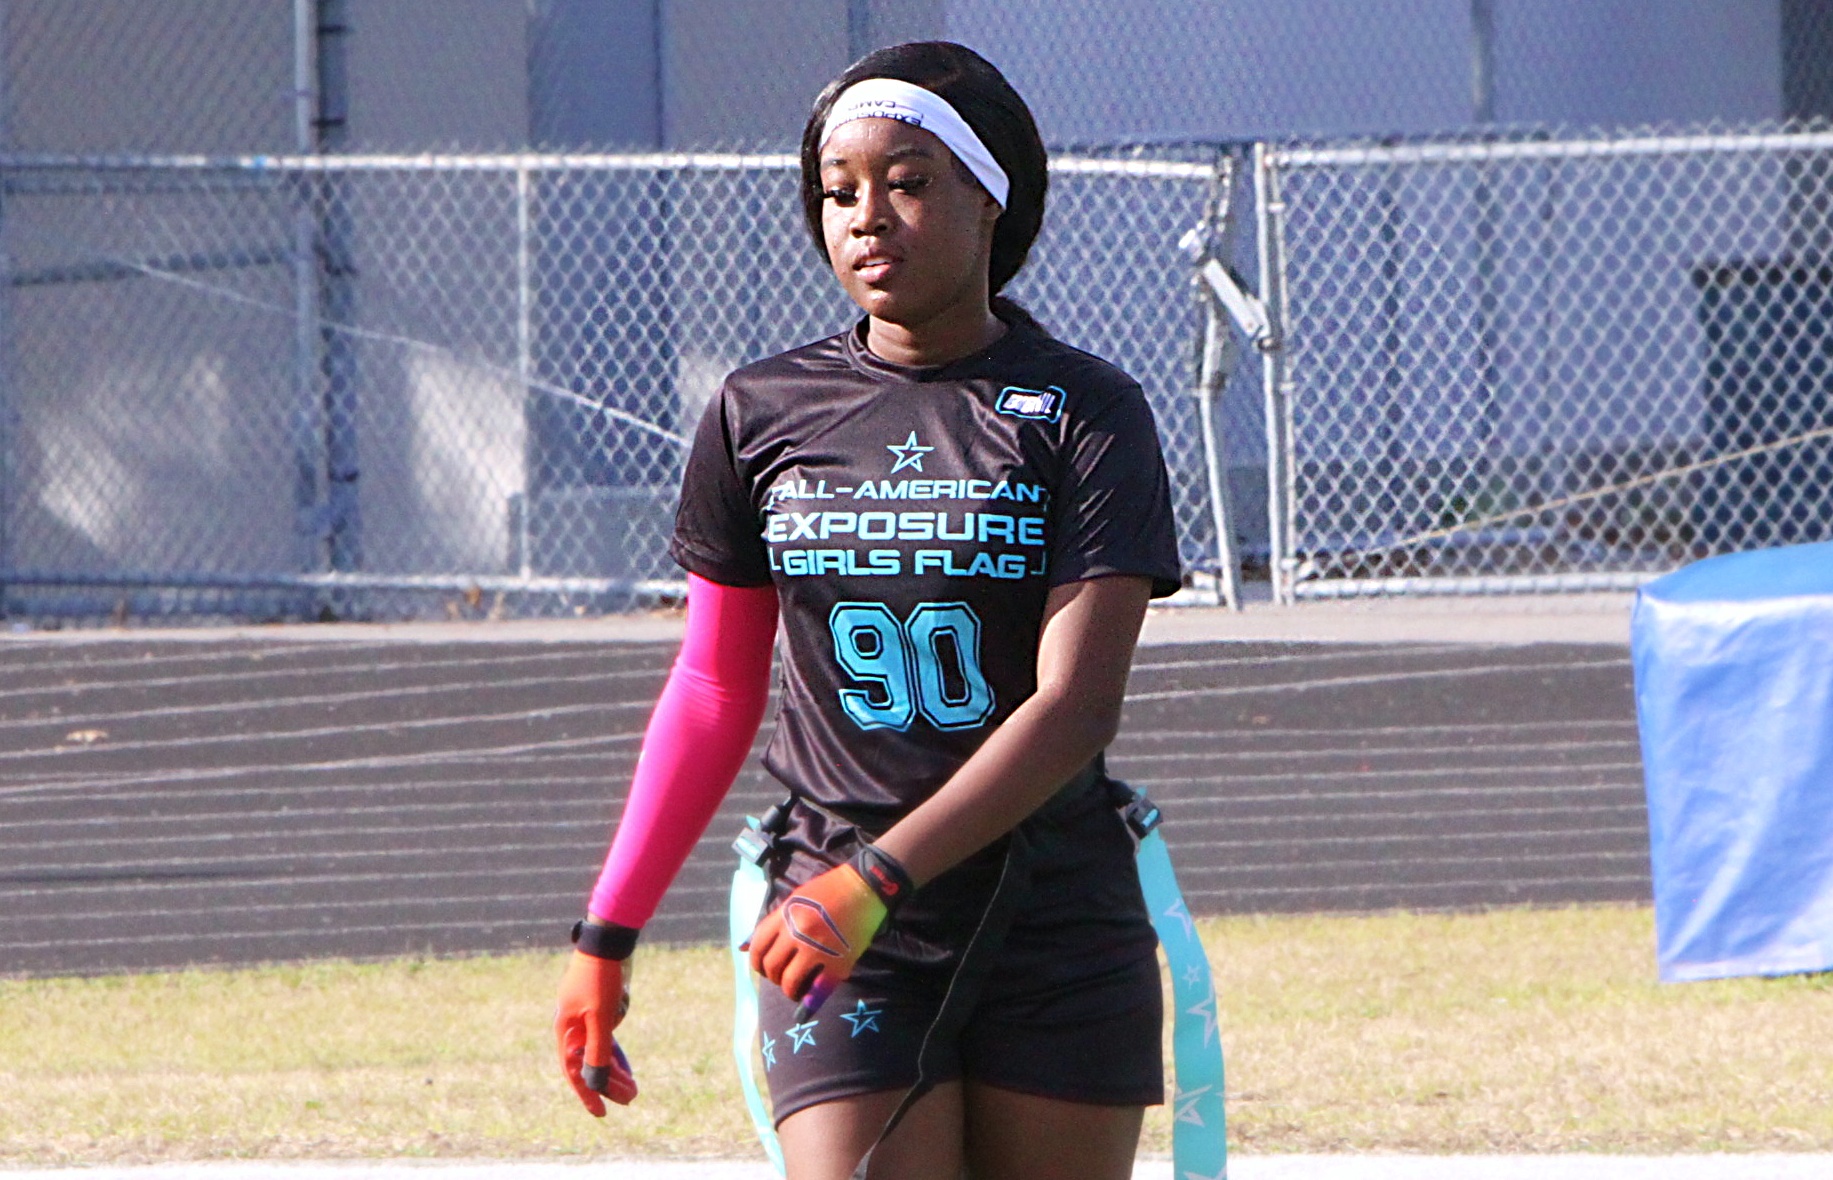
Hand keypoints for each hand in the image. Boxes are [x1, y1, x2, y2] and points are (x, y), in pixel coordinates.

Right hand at [555, 949, 636, 1115]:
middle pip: (588, 1064)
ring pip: (598, 1052)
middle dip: (608, 1083)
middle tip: (631, 1098)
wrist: (608, 942)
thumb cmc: (600, 979)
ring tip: (633, 1087)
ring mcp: (584, 1019)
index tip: (602, 1113)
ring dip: (614, 1070)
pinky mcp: (598, 1010)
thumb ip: (596, 1050)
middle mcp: (572, 1028)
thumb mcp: (600, 1017)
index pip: (574, 1072)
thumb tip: (594, 1082)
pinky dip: (614, 1053)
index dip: (587, 1095)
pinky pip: (604, 1039)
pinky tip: (626, 1066)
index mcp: (566, 1031)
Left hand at [746, 844, 910, 1016]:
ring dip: (788, 990)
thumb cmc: (829, 891)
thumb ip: (772, 923)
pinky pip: (817, 990)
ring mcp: (817, 949)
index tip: (763, 967)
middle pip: (771, 966)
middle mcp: (797, 932)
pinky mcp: (838, 962)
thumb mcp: (795, 900)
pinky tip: (804, 1008)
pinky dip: (808, 1004)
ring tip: (794, 990)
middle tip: (781, 978)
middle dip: (772, 976)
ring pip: (789, 982)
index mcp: (785, 915)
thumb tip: (742, 947)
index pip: (757, 946)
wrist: (865, 887)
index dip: (756, 962)